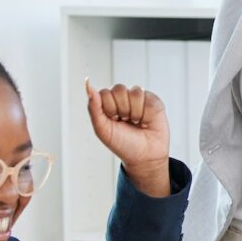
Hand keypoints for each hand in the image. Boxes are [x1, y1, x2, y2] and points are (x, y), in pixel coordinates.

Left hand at [86, 79, 170, 195]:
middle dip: (122, 109)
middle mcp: (123, 98)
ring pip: (135, 92)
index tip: (114, 121)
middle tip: (126, 121)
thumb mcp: (103, 129)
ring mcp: (139, 98)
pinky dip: (147, 114)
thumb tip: (88, 83)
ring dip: (135, 112)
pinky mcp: (153, 101)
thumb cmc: (122, 144)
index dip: (109, 108)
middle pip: (119, 89)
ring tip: (137, 122)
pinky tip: (147, 121)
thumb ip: (93, 107)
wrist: (144, 157)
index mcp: (108, 103)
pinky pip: (149, 98)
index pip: (104, 93)